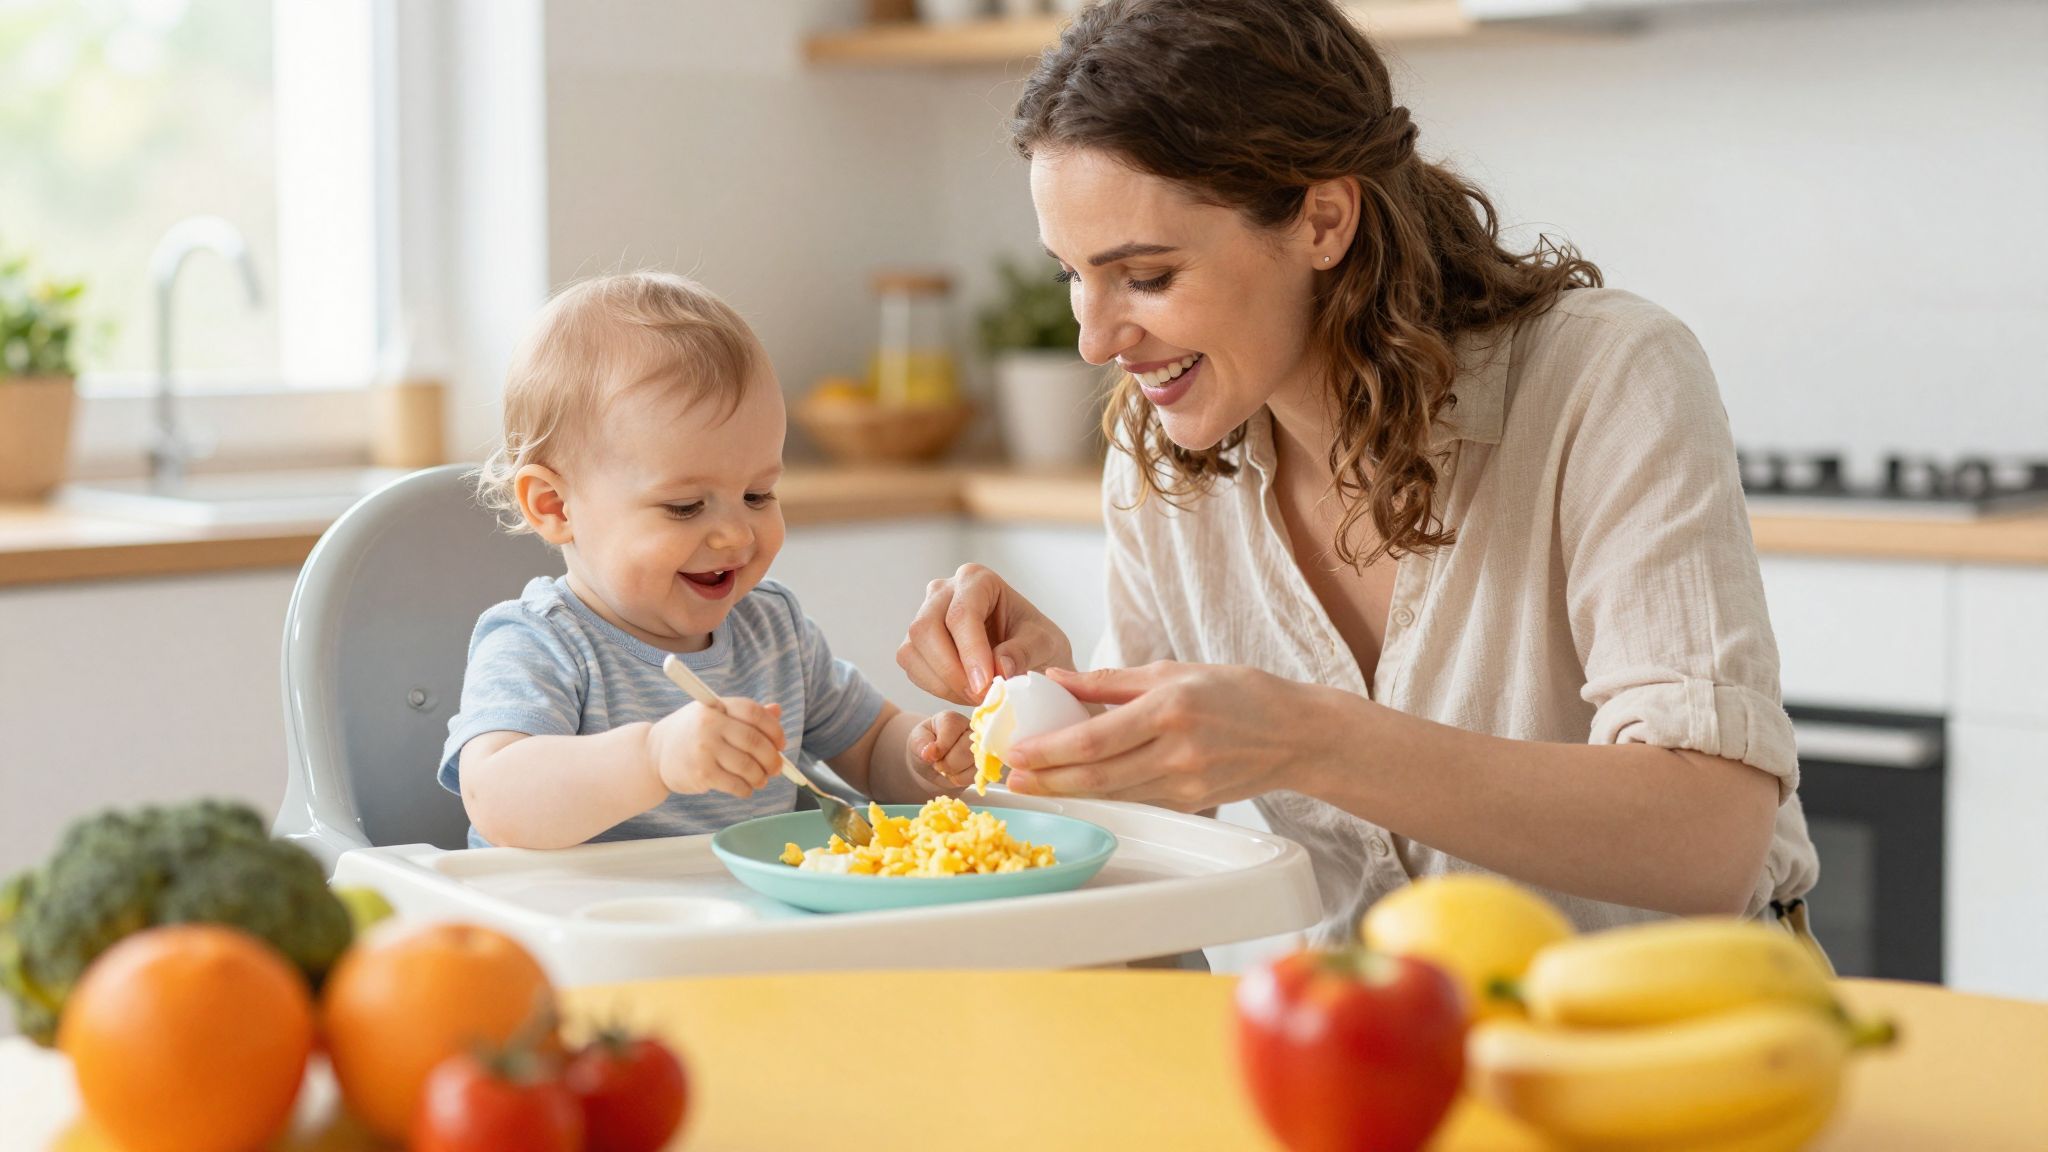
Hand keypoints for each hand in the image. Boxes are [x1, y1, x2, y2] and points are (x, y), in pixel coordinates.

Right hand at [647, 696, 785, 798]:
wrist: (653, 753)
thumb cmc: (690, 732)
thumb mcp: (714, 714)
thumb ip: (745, 714)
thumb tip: (778, 710)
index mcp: (715, 706)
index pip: (754, 712)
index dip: (774, 729)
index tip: (780, 743)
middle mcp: (709, 724)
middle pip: (755, 742)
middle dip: (772, 758)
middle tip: (776, 768)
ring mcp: (704, 749)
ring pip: (748, 766)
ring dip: (760, 777)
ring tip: (760, 780)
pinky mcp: (701, 773)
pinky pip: (735, 784)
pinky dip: (746, 789)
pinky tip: (746, 788)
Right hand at [898, 563, 1074, 704]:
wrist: (1027, 654)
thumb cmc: (1036, 642)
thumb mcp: (1046, 645)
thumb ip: (1025, 652)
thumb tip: (1000, 667)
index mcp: (977, 579)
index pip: (962, 614)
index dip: (970, 651)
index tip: (985, 684)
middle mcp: (943, 591)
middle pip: (926, 628)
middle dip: (951, 670)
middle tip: (981, 696)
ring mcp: (924, 615)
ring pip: (913, 650)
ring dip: (943, 682)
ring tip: (977, 696)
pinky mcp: (916, 643)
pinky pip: (912, 668)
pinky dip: (936, 688)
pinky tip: (964, 692)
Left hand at [906, 711, 977, 793]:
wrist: (932, 763)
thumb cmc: (925, 747)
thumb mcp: (916, 741)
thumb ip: (921, 744)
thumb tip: (930, 753)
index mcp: (953, 720)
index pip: (952, 729)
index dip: (940, 747)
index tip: (930, 755)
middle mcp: (972, 730)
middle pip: (966, 749)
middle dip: (947, 764)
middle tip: (938, 764)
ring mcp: (983, 747)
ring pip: (975, 764)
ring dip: (955, 773)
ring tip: (947, 768)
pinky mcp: (987, 764)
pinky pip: (978, 776)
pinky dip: (962, 780)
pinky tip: (956, 774)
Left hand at [1003, 662, 1351, 811]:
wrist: (1297, 735)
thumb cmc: (1238, 693)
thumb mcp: (1174, 671)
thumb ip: (1110, 681)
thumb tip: (1055, 677)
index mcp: (1169, 710)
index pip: (1094, 740)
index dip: (1049, 751)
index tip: (1015, 753)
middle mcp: (1176, 751)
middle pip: (1095, 777)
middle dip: (1046, 780)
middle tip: (1009, 778)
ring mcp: (1185, 783)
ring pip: (1112, 794)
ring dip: (1067, 792)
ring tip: (1031, 784)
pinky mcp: (1190, 803)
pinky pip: (1135, 799)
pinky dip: (1102, 795)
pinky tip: (1075, 788)